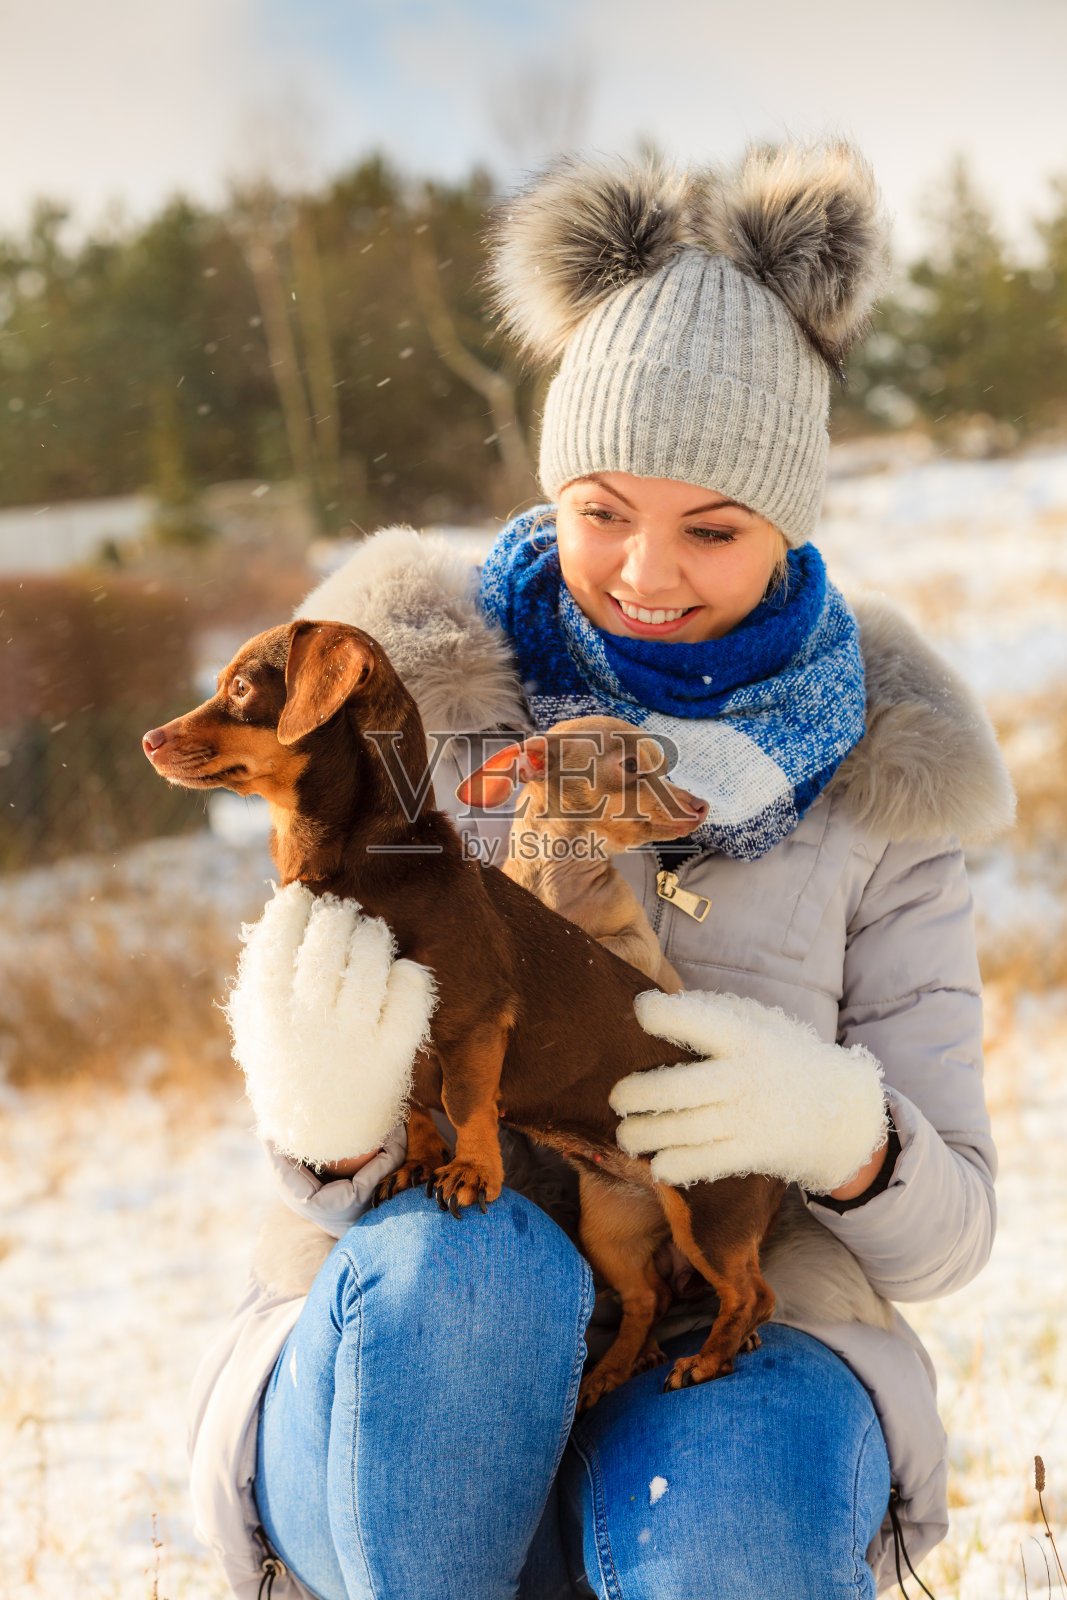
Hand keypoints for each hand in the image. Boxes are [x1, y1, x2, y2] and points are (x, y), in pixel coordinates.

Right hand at [226, 882, 436, 1167]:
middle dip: (339, 914)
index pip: (281, 935)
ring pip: (372, 959)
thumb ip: (266, 969)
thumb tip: (290, 902)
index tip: (304, 899)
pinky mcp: (392, 1054)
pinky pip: (411, 995)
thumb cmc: (290, 1057)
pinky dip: (410, 975)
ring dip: (374, 936)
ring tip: (372, 937)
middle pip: (330, 938)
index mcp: (267, 1011)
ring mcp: (352, 1038)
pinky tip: (401, 972)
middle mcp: (308, 1022)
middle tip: (345, 915)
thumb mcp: (260, 1021)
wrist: (322, 1135)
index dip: (296, 905)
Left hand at [611, 989, 887, 1194]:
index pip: (700, 1021)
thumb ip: (711, 1014)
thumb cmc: (782, 1058)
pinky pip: (704, 1162)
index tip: (641, 1011)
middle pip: (678, 1088)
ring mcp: (750, 1117)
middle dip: (637, 1094)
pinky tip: (657, 1163)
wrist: (840, 1113)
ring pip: (683, 1130)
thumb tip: (653, 1009)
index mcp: (745, 1036)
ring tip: (627, 1134)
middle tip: (616, 1098)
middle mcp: (745, 1076)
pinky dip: (673, 1166)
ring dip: (643, 1135)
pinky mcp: (753, 1152)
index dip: (664, 1014)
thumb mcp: (758, 1023)